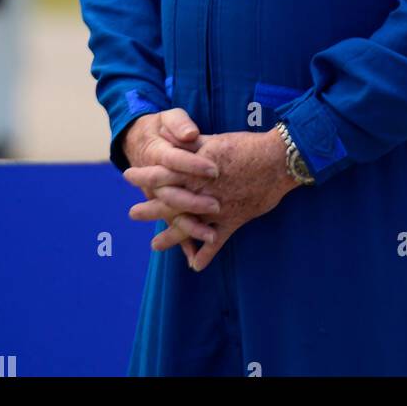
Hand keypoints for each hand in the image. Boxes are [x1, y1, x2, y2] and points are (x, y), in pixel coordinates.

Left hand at [126, 129, 299, 272]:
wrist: (278, 160)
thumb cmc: (247, 146)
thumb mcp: (217, 140)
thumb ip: (195, 144)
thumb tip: (177, 140)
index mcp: (196, 169)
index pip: (163, 172)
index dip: (145, 175)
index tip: (129, 175)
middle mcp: (202, 191)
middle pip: (169, 203)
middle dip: (150, 209)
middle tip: (132, 213)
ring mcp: (216, 209)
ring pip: (188, 226)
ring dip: (170, 237)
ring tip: (154, 245)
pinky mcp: (232, 221)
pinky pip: (216, 242)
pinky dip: (206, 255)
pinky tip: (195, 265)